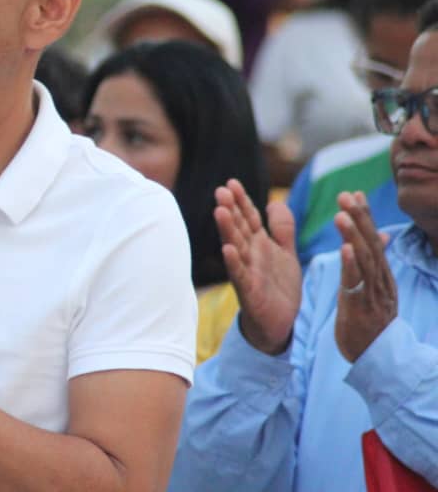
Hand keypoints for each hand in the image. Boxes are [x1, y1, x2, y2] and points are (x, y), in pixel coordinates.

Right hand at [213, 179, 301, 354]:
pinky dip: (233, 263)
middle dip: (231, 209)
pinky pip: (240, 275)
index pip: (250, 218)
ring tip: (220, 212)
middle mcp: (250, 255)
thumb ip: (282, 228)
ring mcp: (248, 273)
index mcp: (260, 244)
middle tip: (221, 191)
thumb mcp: (286, 253)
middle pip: (239, 228)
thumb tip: (274, 202)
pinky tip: (227, 249)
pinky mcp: (250, 292)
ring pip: (236, 247)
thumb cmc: (279, 287)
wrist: (283, 324)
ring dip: (227, 230)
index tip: (231, 182)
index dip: (242, 201)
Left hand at [333, 192, 396, 362]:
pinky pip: (356, 283)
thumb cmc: (372, 320)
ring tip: (342, 214)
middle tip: (346, 195)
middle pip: (370, 244)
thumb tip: (381, 235)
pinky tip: (345, 248)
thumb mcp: (375, 288)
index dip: (364, 216)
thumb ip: (374, 262)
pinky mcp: (360, 307)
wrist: (378, 357)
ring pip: (364, 259)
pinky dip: (352, 264)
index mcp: (381, 274)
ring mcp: (372, 293)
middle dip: (358, 218)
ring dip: (353, 235)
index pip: (373, 239)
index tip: (355, 192)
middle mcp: (379, 279)